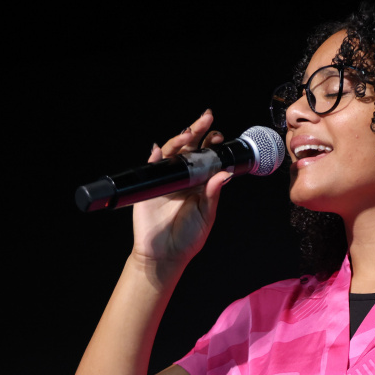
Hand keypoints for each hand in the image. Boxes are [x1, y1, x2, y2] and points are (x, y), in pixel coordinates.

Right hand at [130, 109, 231, 276]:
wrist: (165, 255)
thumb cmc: (188, 237)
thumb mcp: (206, 214)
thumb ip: (213, 193)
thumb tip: (225, 172)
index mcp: (199, 183)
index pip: (206, 157)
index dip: (211, 145)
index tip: (218, 136)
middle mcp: (183, 178)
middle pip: (189, 148)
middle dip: (197, 131)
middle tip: (206, 119)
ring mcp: (166, 180)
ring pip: (171, 153)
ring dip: (178, 140)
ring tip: (189, 132)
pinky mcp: (149, 187)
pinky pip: (151, 168)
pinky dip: (155, 157)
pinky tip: (159, 149)